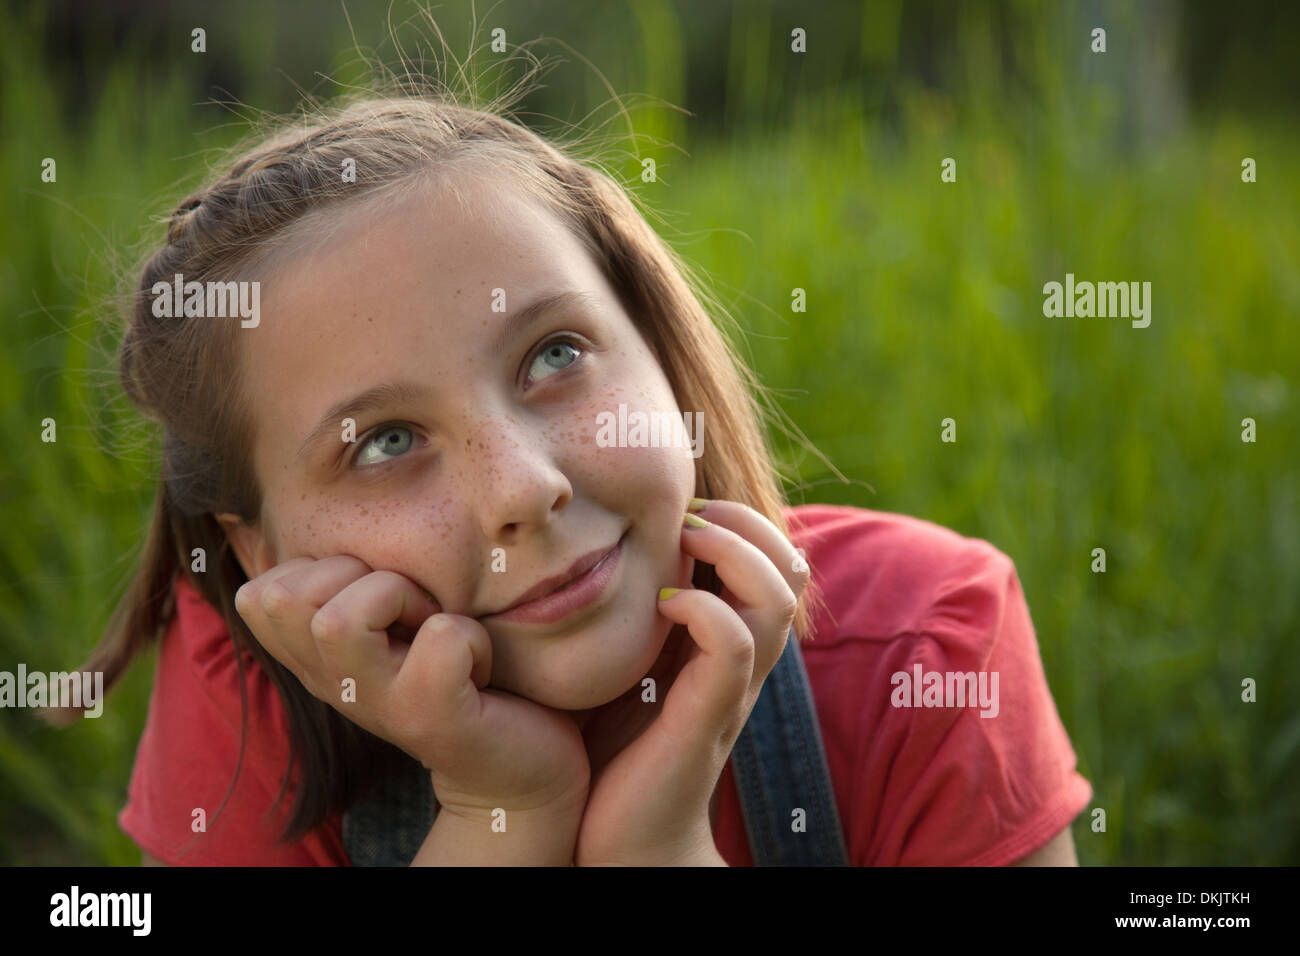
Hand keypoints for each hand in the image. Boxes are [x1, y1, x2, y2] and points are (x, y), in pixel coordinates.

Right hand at [234, 557, 590, 824]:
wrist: (517, 765)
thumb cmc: (461, 673)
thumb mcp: (397, 622)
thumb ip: (357, 581)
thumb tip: (338, 494)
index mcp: (318, 658)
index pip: (259, 592)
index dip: (321, 568)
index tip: (379, 593)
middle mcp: (332, 685)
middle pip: (284, 597)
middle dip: (359, 573)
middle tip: (414, 607)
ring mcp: (377, 707)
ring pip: (339, 620)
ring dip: (404, 597)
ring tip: (437, 627)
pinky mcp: (432, 720)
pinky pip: (441, 639)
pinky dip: (473, 637)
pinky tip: (481, 668)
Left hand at [572, 500, 807, 864]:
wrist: (620, 841)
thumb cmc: (614, 750)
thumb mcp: (629, 664)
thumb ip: (638, 616)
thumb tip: (607, 551)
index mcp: (730, 644)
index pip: (776, 562)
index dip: (744, 520)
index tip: (685, 509)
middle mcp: (743, 662)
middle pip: (791, 569)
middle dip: (747, 522)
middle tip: (689, 513)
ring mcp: (731, 690)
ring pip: (774, 598)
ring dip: (732, 550)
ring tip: (684, 540)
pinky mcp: (707, 717)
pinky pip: (734, 646)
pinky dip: (705, 609)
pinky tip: (665, 606)